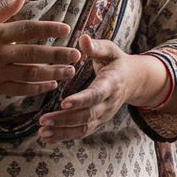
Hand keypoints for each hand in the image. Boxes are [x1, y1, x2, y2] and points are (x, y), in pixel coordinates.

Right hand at [0, 0, 81, 103]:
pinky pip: (21, 89)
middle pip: (32, 54)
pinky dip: (38, 87)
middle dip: (57, 55)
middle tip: (76, 55)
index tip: (66, 28)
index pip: (26, 29)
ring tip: (70, 71)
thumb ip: (4, 8)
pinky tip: (52, 83)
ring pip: (30, 74)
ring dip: (53, 72)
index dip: (47, 29)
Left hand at [36, 35, 152, 143]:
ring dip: (63, 132)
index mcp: (112, 83)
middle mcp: (109, 103)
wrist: (134, 81)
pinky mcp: (98, 122)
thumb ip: (97, 46)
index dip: (81, 100)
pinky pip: (82, 132)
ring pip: (84, 128)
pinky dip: (65, 136)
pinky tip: (47, 137)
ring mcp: (104, 115)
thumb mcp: (110, 50)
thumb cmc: (116, 61)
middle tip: (43, 120)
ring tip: (42, 132)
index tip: (63, 103)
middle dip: (65, 119)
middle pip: (87, 115)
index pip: (96, 94)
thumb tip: (83, 38)